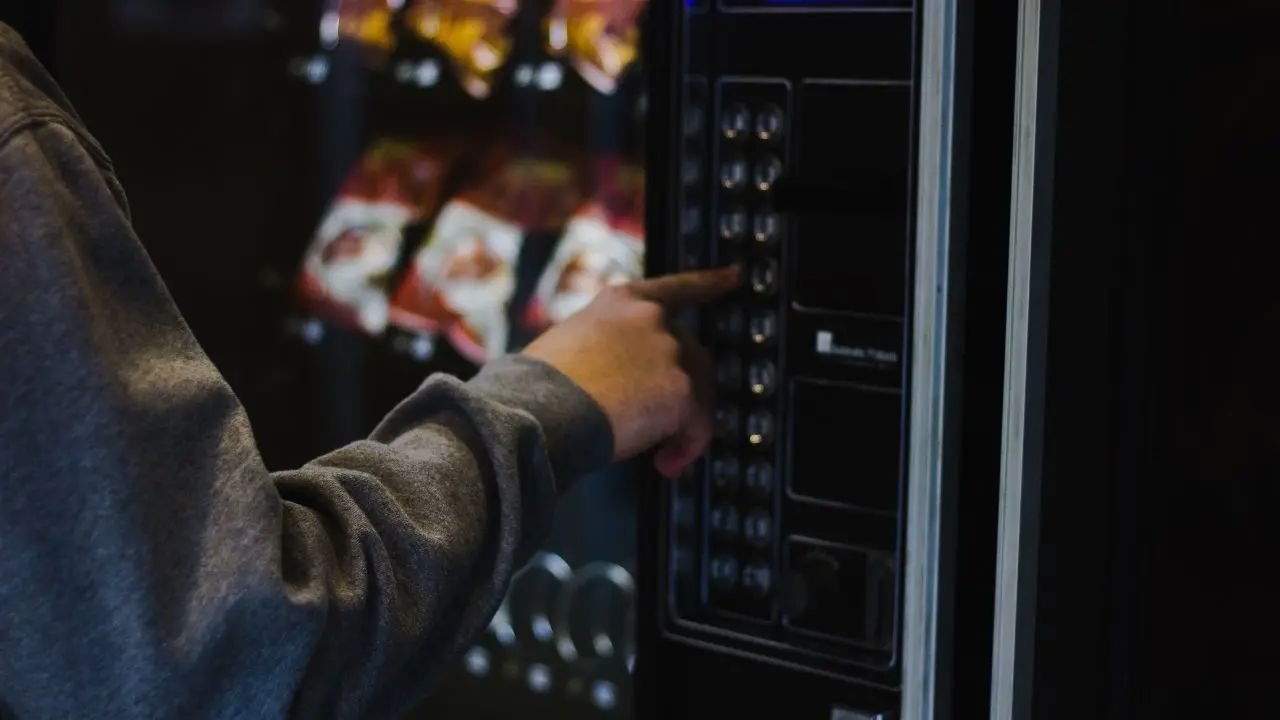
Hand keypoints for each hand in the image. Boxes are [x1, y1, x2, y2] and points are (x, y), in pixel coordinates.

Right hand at [522, 267, 739, 477]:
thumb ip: (604, 347)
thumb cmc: (535, 388)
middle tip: (658, 425)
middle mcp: (652, 318)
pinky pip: (698, 426)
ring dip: (682, 425)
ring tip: (656, 455)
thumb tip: (613, 379)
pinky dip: (686, 449)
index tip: (734, 276)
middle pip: (692, 353)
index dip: (709, 282)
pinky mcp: (682, 391)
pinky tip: (664, 465)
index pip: (675, 287)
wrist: (538, 411)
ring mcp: (670, 352)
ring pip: (698, 392)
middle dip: (681, 390)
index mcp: (621, 302)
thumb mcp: (567, 344)